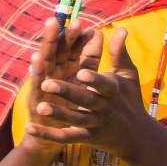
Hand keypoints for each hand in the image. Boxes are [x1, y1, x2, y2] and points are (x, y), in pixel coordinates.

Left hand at [23, 20, 148, 152]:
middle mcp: (104, 108)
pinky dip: (47, 135)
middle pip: (84, 100)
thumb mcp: (127, 76)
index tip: (81, 72)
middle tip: (46, 84)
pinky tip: (30, 129)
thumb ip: (119, 53)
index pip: (104, 85)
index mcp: (113, 91)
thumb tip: (121, 27)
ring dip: (57, 114)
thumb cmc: (129, 98)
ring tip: (39, 107)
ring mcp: (94, 124)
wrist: (136, 136)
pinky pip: (65, 137)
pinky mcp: (86, 138)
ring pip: (74, 120)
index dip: (94, 79)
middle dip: (67, 93)